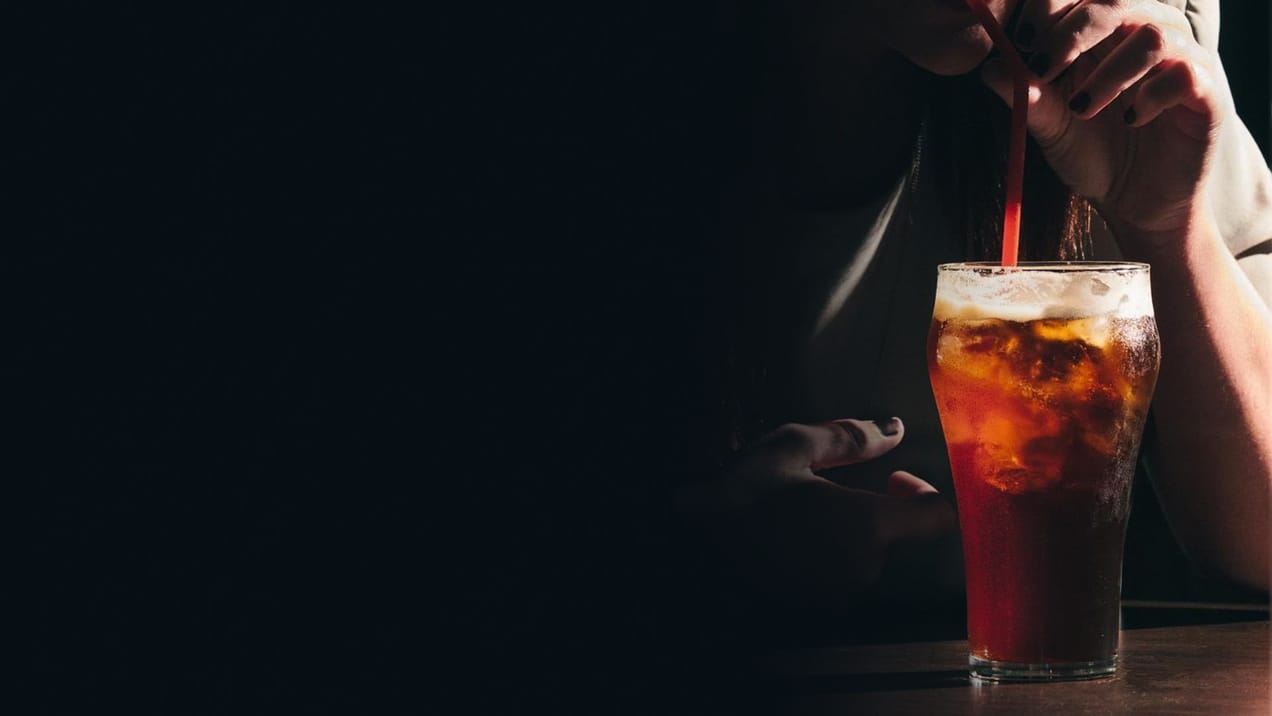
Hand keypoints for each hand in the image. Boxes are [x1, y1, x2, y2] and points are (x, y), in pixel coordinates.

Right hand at [677, 419, 955, 605]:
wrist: (688, 546)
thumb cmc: (740, 491)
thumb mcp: (793, 446)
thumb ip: (852, 437)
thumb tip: (893, 429)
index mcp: (866, 527)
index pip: (939, 517)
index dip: (928, 493)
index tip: (894, 478)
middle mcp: (862, 567)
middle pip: (895, 537)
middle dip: (874, 510)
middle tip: (828, 486)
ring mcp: (837, 592)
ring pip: (864, 557)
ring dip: (846, 533)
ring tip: (800, 510)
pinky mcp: (814, 606)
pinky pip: (836, 576)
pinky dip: (824, 555)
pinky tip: (788, 536)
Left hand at [981, 0, 1223, 236]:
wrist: (1135, 203)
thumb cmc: (1094, 156)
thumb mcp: (1052, 128)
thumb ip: (1027, 97)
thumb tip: (989, 69)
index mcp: (1104, 36)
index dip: (1052, 5)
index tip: (1023, 39)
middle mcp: (1144, 38)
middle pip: (1118, 1)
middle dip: (1073, 30)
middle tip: (1044, 67)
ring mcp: (1179, 62)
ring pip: (1152, 35)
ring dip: (1108, 71)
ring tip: (1082, 109)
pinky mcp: (1204, 94)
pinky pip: (1185, 73)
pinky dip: (1151, 94)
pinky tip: (1130, 119)